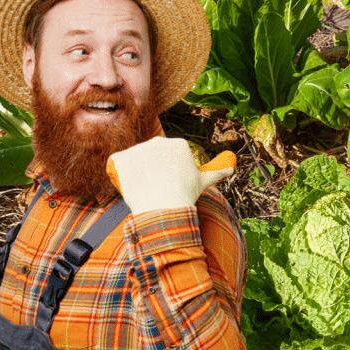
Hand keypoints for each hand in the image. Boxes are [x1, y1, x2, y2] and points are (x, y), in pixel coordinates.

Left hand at [106, 137, 234, 215]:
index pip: (169, 156)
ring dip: (137, 172)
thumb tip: (232, 168)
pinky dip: (120, 174)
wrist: (164, 207)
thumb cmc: (185, 194)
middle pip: (152, 156)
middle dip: (153, 169)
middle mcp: (158, 141)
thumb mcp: (204, 181)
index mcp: (179, 144)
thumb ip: (218, 171)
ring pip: (135, 161)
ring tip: (145, 190)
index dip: (169, 171)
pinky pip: (117, 165)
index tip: (171, 184)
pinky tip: (130, 186)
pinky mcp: (121, 158)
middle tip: (157, 188)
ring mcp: (138, 148)